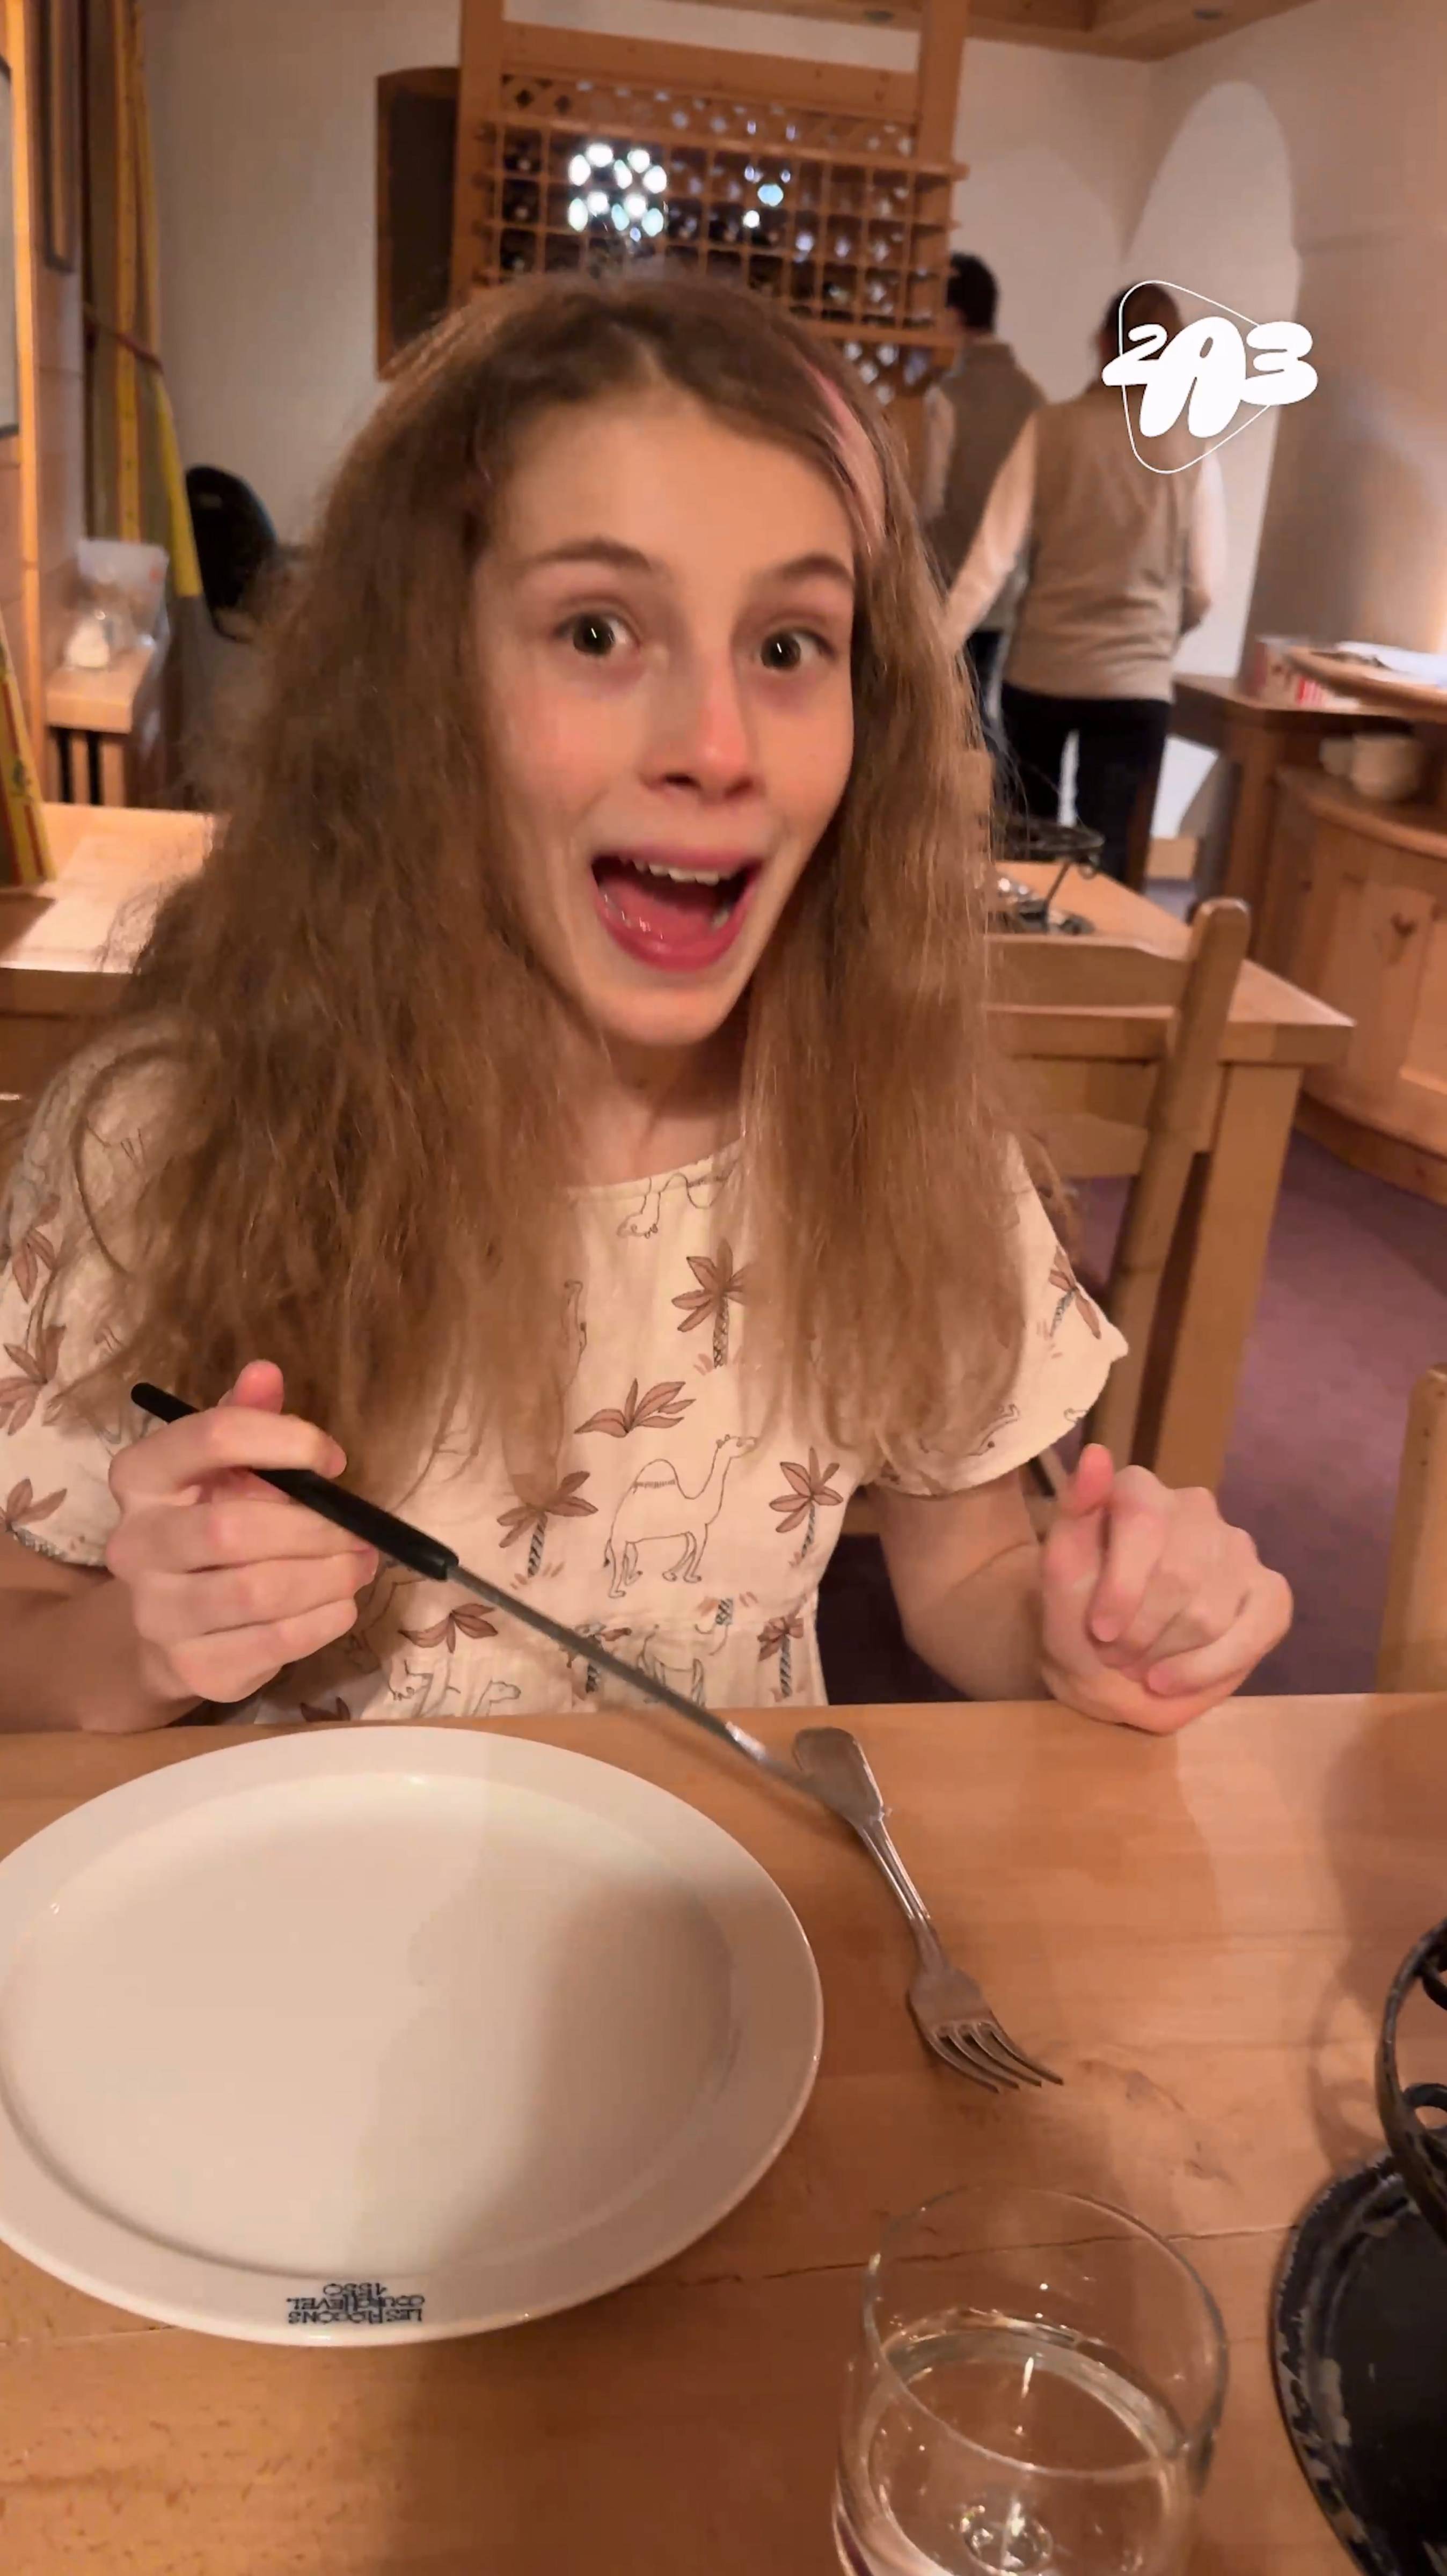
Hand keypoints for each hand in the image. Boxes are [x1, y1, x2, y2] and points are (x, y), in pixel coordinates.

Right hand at [106, 1360, 377, 1717]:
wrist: (171, 1623)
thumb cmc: (209, 1521)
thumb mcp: (221, 1465)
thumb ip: (244, 1417)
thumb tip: (265, 1373)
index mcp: (140, 1478)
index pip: (209, 1437)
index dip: (284, 1440)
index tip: (333, 1459)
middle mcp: (134, 1545)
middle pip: (231, 1529)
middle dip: (315, 1527)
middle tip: (361, 1530)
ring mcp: (156, 1612)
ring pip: (254, 1592)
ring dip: (327, 1576)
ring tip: (360, 1564)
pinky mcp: (191, 1667)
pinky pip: (272, 1643)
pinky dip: (322, 1621)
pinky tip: (342, 1604)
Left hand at [1039, 1445, 1289, 1732]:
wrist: (1101, 1670)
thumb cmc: (1075, 1620)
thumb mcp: (1057, 1575)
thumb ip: (1072, 1514)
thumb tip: (1095, 1454)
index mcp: (1138, 1489)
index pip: (1144, 1522)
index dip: (1122, 1589)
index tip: (1099, 1631)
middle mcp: (1194, 1506)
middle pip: (1179, 1574)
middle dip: (1140, 1631)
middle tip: (1114, 1654)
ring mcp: (1237, 1548)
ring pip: (1210, 1611)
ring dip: (1166, 1655)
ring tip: (1138, 1665)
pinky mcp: (1270, 1592)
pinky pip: (1256, 1631)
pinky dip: (1208, 1670)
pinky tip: (1173, 1679)